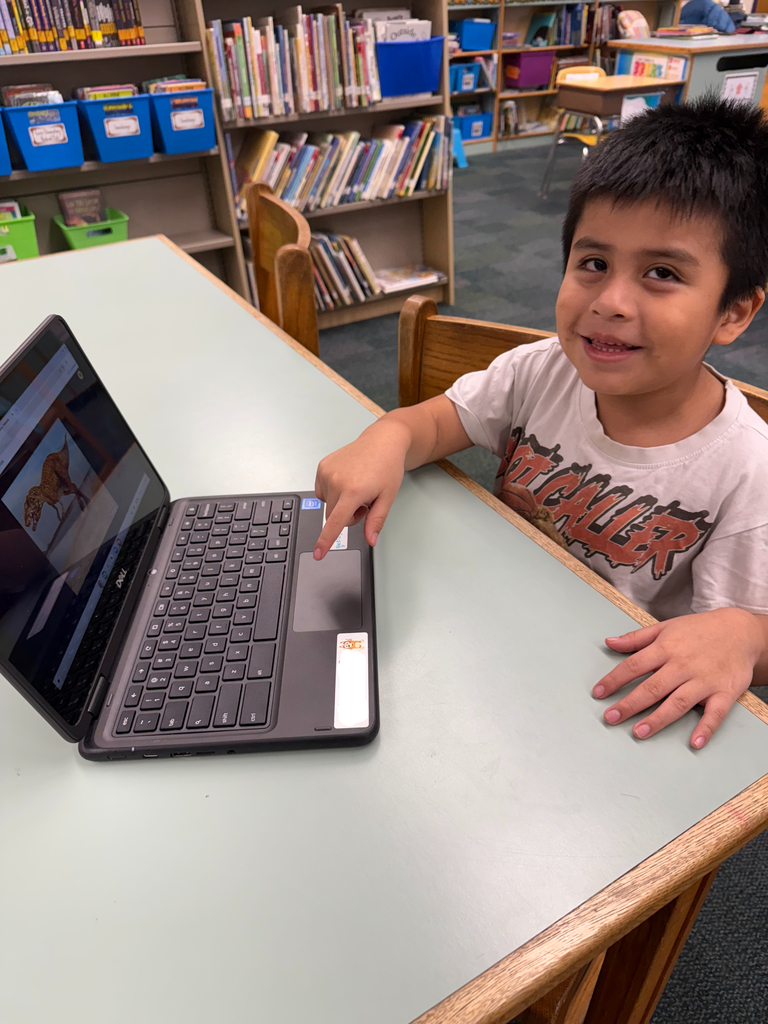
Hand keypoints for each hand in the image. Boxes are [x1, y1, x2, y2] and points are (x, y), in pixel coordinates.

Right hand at [313, 418, 411, 559]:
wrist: (382, 442)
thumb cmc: (387, 467)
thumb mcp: (387, 497)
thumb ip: (376, 521)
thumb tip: (370, 540)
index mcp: (354, 490)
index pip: (336, 522)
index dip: (326, 540)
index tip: (318, 553)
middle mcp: (337, 480)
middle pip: (333, 516)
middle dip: (347, 516)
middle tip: (364, 502)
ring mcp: (327, 472)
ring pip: (328, 504)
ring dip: (340, 503)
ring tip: (357, 487)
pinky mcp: (322, 466)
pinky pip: (322, 491)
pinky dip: (333, 492)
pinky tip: (346, 481)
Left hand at [592, 608, 762, 748]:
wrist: (741, 631)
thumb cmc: (700, 629)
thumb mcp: (666, 627)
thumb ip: (637, 638)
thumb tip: (610, 642)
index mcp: (666, 648)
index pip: (634, 666)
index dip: (614, 680)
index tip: (598, 693)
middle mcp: (683, 665)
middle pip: (652, 687)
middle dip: (629, 704)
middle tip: (610, 718)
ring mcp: (704, 680)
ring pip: (678, 702)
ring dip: (658, 719)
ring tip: (639, 732)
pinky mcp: (724, 692)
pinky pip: (715, 713)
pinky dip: (706, 728)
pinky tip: (694, 742)